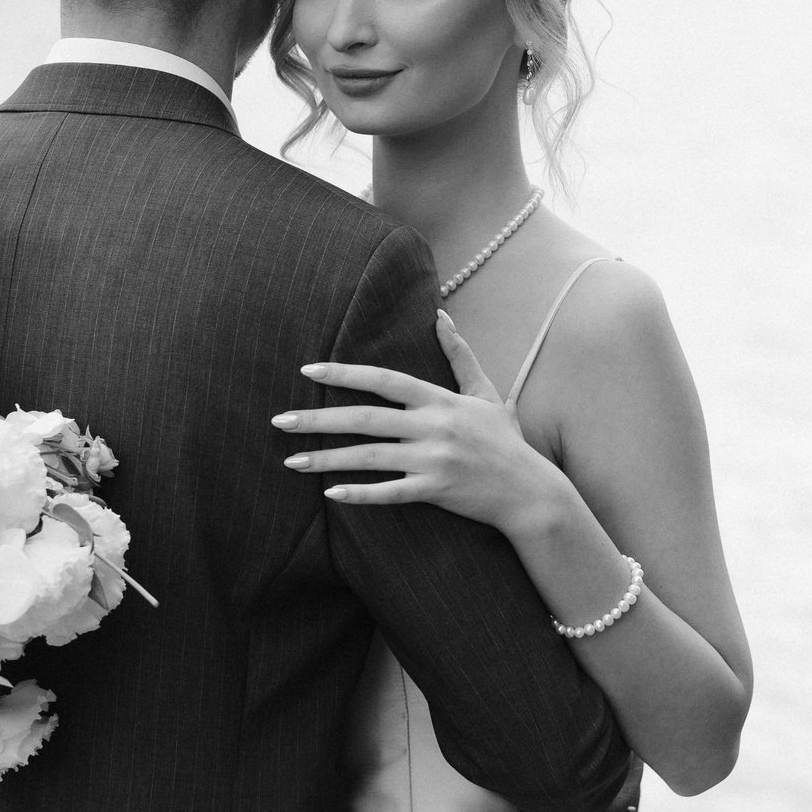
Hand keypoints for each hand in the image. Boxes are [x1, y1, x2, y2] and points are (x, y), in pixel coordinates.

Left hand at [273, 313, 576, 533]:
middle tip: (280, 420)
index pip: (384, 380)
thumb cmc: (506, 442)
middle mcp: (434, 426)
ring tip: (291, 461)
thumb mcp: (487, 394)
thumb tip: (441, 317)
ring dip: (327, 458)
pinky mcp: (436, 490)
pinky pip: (391, 493)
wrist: (531, 492)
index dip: (344, 373)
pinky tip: (330, 494)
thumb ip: (461, 356)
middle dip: (318, 418)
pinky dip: (360, 494)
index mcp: (440, 400)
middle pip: (366, 419)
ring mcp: (434, 460)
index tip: (308, 370)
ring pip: (370, 457)